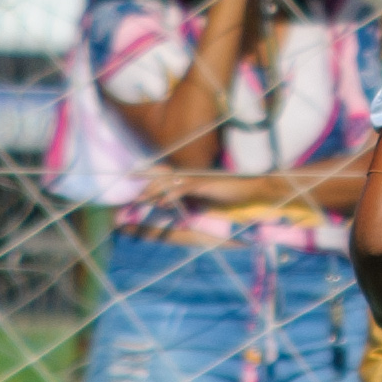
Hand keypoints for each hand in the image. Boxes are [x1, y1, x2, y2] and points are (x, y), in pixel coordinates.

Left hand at [139, 166, 267, 205]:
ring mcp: (196, 178)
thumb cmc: (227, 193)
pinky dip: (172, 195)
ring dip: (154, 192)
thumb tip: (171, 206)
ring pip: (169, 182)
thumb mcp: (203, 199)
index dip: (149, 184)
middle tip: (133, 200)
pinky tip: (164, 203)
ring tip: (141, 201)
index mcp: (189, 179)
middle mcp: (190, 175)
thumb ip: (188, 200)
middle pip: (162, 179)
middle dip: (147, 189)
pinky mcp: (204, 183)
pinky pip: (184, 188)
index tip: (136, 195)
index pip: (164, 179)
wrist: (248, 189)